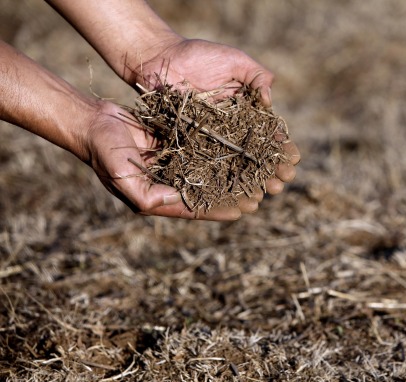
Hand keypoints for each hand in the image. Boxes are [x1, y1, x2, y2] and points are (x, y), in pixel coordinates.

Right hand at [86, 101, 253, 219]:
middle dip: (232, 194)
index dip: (221, 210)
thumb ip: (148, 195)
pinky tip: (239, 149)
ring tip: (256, 174)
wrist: (93, 122)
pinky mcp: (174, 144)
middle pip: (206, 192)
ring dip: (230, 173)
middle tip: (260, 194)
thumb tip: (180, 199)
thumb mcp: (123, 179)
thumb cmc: (105, 152)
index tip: (245, 210)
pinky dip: (218, 151)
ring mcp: (172, 163)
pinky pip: (200, 150)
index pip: (195, 207)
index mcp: (158, 198)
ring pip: (207, 171)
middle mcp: (168, 183)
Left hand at [131, 37, 300, 203]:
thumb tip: (270, 101)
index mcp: (246, 111)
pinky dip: (220, 179)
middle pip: (255, 154)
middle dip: (270, 170)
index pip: (269, 133)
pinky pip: (207, 165)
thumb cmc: (198, 56)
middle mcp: (232, 129)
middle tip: (281, 184)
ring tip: (263, 194)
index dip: (282, 148)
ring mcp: (211, 139)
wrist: (159, 60)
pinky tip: (232, 192)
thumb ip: (256, 76)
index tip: (293, 160)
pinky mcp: (190, 145)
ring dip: (250, 180)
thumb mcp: (235, 61)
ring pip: (234, 164)